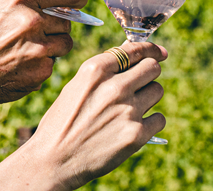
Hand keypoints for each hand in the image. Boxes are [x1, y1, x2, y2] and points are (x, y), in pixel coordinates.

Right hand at [0, 0, 87, 120]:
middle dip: (55, 22)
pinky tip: (18, 63)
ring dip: (51, 44)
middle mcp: (32, 21)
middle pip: (69, 19)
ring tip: (23, 46)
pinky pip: (53, 64)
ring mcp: (38, 49)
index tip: (75, 0)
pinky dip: (40, 64)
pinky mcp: (39, 73)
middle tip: (31, 29)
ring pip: (64, 42)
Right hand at [0, 41, 167, 190]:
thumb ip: (104, 71)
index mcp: (96, 70)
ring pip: (157, 91)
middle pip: (152, 68)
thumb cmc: (62, 123)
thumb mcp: (76, 86)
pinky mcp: (136, 134)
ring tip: (129, 110)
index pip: (135, 50)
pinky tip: (133, 128)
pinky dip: (150, 123)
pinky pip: (159, 119)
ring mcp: (127, 110)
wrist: (53, 162)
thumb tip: (133, 58)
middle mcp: (114, 87)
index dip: (151, 49)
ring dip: (148, 97)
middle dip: (150, 73)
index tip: (159, 53)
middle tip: (142, 83)